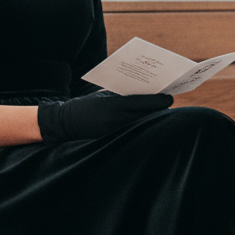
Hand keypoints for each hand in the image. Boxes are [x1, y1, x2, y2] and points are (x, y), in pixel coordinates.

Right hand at [37, 91, 172, 141]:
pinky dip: (141, 128)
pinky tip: (147, 124)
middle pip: (147, 115)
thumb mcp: (103, 96)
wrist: (65, 123)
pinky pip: (132, 133)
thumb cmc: (85, 106)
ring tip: (161, 114)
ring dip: (152, 120)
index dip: (160, 101)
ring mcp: (115, 132)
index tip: (170, 97)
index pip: (144, 102)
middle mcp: (116, 119)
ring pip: (142, 126)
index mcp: (115, 105)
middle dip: (159, 110)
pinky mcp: (112, 140)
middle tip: (168, 104)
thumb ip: (122, 95)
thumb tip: (144, 94)